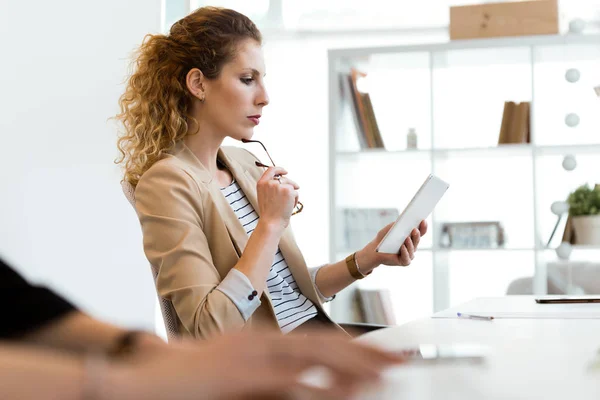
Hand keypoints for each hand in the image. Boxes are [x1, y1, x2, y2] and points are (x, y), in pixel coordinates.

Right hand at [104, 330, 403, 399]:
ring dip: (352, 361)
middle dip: (364, 351)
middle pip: (321, 343)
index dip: (351, 348)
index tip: (382, 357)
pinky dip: (319, 384)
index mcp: (259, 343)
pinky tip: (347, 389)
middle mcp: (257, 342)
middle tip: (402, 360)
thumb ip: (273, 384)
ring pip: (311, 354)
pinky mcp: (237, 373)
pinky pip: (286, 379)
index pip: (314, 342)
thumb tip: (310, 390)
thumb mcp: (238, 381)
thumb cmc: (191, 385)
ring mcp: (248, 354)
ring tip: (388, 370)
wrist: (142, 382)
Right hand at [256, 166, 299, 230]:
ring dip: (292, 195)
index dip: (279, 169)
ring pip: (291, 186)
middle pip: (284, 179)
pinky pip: (296, 193)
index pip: (271, 170)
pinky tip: (289, 207)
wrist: (271, 223)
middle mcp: (270, 182)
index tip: (285, 172)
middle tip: (290, 196)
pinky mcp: (288, 190)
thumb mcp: (264, 196)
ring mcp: (279, 186)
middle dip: (290, 186)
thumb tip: (283, 180)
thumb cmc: (269, 213)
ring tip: (286, 205)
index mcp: (261, 183)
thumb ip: (270, 187)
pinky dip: (295, 200)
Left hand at [356, 220, 427, 272]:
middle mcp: (412, 246)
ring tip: (407, 238)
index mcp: (411, 237)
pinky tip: (402, 247)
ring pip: (412, 249)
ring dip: (410, 244)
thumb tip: (405, 220)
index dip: (423, 227)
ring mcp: (409, 254)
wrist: (374, 250)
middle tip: (415, 229)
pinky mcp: (404, 262)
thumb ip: (398, 224)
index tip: (423, 220)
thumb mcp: (390, 228)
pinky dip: (405, 252)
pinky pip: (406, 258)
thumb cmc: (384, 238)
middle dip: (416, 235)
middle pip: (417, 240)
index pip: (420, 232)